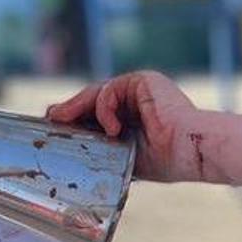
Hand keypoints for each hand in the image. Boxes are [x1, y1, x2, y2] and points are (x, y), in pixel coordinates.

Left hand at [47, 71, 200, 182]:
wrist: (189, 151)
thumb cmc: (166, 160)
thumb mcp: (125, 154)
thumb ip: (105, 147)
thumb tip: (76, 151)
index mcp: (137, 116)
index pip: (100, 113)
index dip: (77, 118)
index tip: (57, 126)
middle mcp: (139, 99)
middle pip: (95, 100)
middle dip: (71, 109)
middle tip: (51, 119)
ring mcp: (141, 89)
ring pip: (99, 93)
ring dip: (77, 106)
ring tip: (60, 119)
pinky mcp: (143, 81)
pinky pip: (111, 90)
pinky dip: (104, 108)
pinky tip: (111, 128)